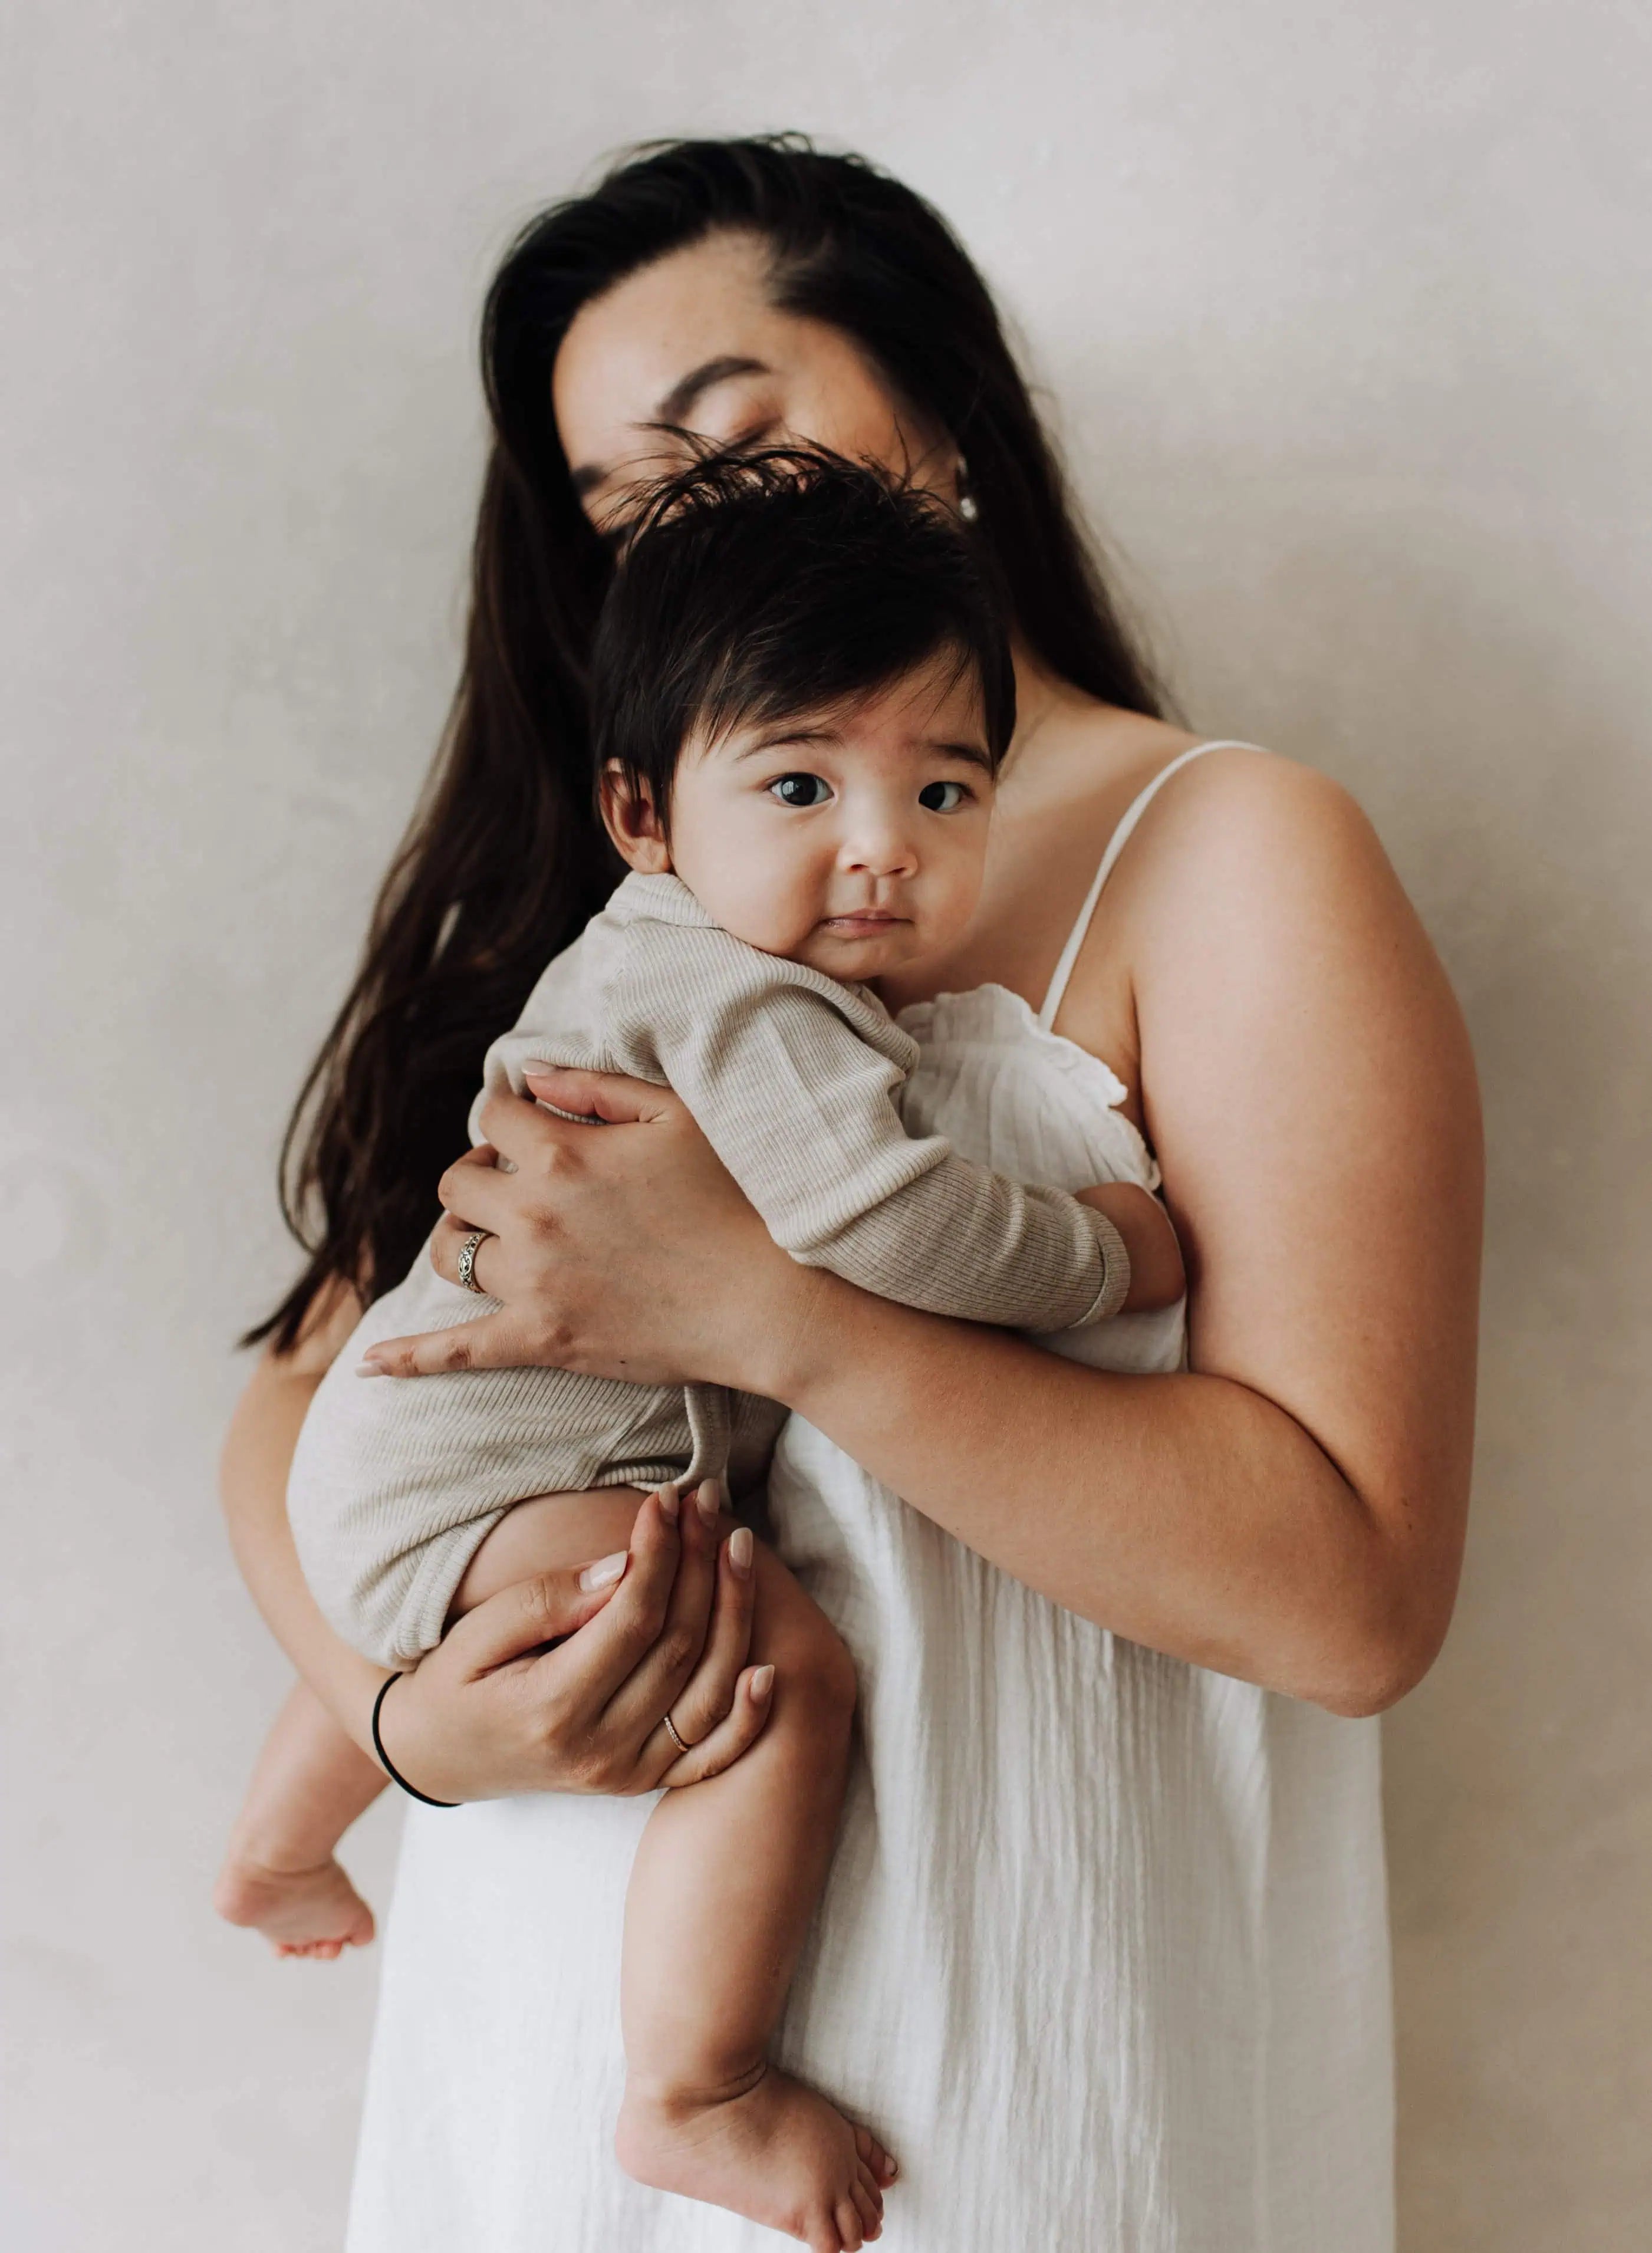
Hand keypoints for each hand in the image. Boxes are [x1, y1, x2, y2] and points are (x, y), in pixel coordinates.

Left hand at [357, 1068, 821, 1389]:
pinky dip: (406, 1359)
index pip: (493, 1118)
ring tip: (486, 1239)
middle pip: (456, 1185)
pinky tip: (368, 1364)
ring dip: (458, 1240)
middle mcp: (534, 1214)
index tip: (526, 1132)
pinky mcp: (541, 1340)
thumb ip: (599, 1089)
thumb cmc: (736, 1202)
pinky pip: (454, 1351)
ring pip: (450, 1254)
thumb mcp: (679, 1119)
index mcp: (564, 1152)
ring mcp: (533, 1282)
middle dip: (477, 1177)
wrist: (768, 1302)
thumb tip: (532, 1077)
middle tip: (511, 1185)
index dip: (506, 1121)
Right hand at [374, 1485, 773, 1801]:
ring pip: (708, 1690)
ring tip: (736, 1543)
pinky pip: (713, 1755)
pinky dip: (748, 1716)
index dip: (659, 1552)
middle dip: (700, 1563)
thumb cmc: (456, 1681)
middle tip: (708, 1500)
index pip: (633, 1619)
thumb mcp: (478, 1634)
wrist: (441, 1756)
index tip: (666, 1498)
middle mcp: (599, 1752)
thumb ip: (548, 1600)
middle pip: (679, 1647)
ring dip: (733, 1612)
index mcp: (552, 1711)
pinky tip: (769, 1666)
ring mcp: (627, 1774)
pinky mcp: (645, 1782)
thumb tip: (623, 1566)